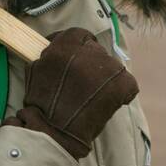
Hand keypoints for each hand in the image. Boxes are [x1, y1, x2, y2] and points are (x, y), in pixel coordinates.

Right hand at [3, 27, 138, 158]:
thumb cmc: (41, 102)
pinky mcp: (120, 84)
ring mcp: (105, 68)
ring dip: (105, 78)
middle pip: (96, 50)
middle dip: (91, 63)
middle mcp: (86, 52)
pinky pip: (128, 83)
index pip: (79, 34)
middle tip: (84, 82)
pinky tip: (112, 100)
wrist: (53, 130)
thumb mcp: (36, 67)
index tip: (76, 57)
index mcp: (64, 45)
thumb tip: (60, 46)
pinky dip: (123, 91)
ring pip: (112, 66)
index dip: (78, 46)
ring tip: (94, 95)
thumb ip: (51, 53)